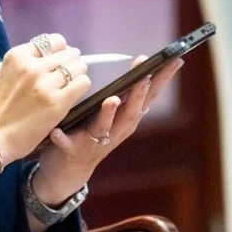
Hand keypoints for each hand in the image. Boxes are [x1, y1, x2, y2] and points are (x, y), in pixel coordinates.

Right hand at [0, 33, 91, 164]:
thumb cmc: (0, 109)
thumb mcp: (9, 74)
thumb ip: (30, 63)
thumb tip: (59, 56)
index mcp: (18, 56)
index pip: (53, 41)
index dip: (60, 50)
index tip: (59, 60)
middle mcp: (32, 66)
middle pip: (68, 53)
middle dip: (71, 62)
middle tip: (66, 75)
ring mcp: (45, 83)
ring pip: (78, 67)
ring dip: (77, 75)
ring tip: (69, 85)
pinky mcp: (57, 101)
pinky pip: (82, 83)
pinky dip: (81, 87)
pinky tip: (72, 94)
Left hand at [34, 54, 184, 201]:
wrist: (69, 171)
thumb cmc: (93, 134)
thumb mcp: (115, 116)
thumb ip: (127, 97)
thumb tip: (144, 66)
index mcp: (126, 120)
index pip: (149, 97)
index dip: (162, 80)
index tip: (174, 61)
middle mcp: (115, 131)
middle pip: (131, 111)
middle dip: (138, 94)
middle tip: (146, 76)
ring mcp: (94, 143)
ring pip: (104, 127)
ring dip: (108, 114)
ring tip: (112, 100)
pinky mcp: (72, 151)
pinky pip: (67, 144)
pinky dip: (63, 139)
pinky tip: (57, 132)